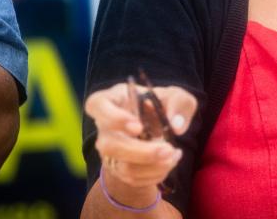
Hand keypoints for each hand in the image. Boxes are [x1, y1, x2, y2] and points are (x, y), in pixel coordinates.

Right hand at [85, 82, 196, 198]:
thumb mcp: (177, 97)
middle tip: (168, 149)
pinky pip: (133, 179)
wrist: (159, 127)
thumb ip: (179, 103)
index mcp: (113, 100)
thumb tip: (176, 125)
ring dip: (152, 166)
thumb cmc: (162, 105)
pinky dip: (155, 174)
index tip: (138, 127)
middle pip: (110, 145)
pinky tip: (169, 163)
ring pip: (122, 167)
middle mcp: (105, 126)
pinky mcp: (118, 168)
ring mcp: (109, 150)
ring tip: (173, 155)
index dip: (113, 118)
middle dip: (142, 152)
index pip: (97, 105)